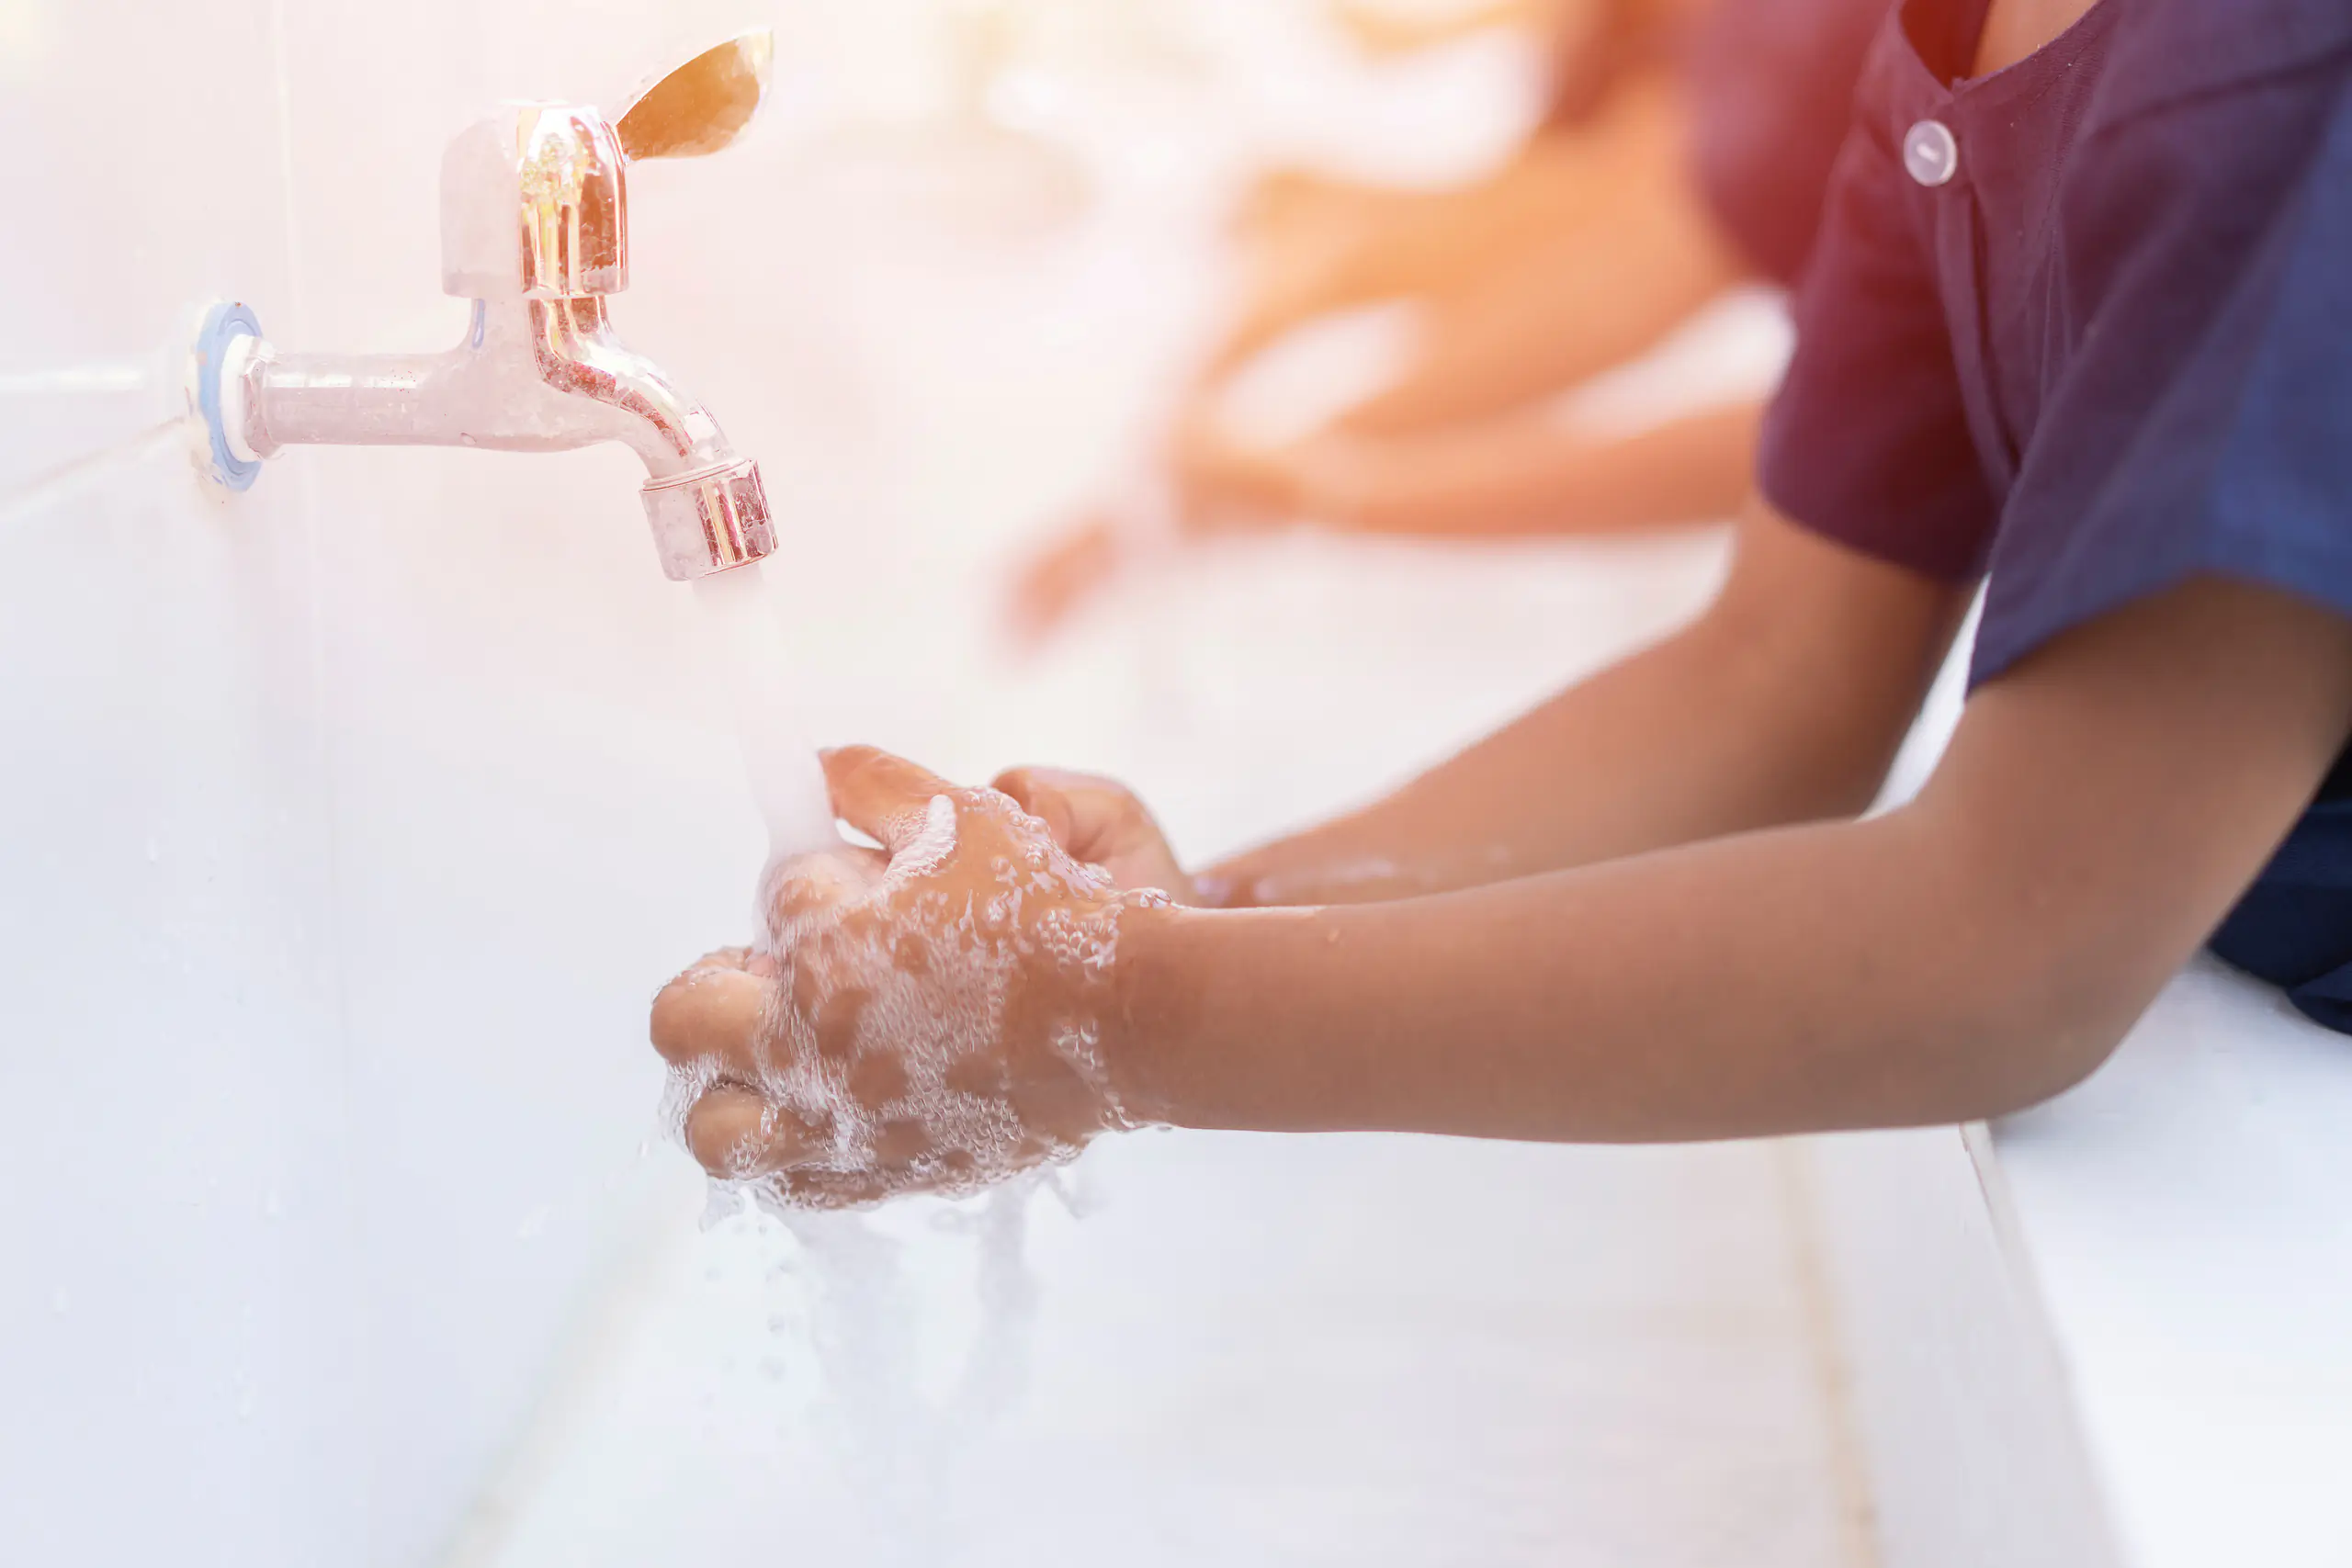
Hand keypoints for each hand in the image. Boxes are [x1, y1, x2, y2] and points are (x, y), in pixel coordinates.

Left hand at [649, 747, 1169, 1208]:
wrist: (1127, 1023)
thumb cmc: (1050, 918)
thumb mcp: (965, 817)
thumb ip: (873, 782)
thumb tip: (814, 764)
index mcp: (826, 953)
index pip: (772, 896)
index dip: (816, 880)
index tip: (860, 884)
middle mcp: (816, 1050)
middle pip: (682, 1017)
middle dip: (714, 981)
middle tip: (769, 972)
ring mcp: (844, 1123)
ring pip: (711, 1125)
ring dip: (724, 1082)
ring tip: (773, 1053)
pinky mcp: (883, 1172)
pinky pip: (790, 1181)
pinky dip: (789, 1146)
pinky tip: (827, 1105)